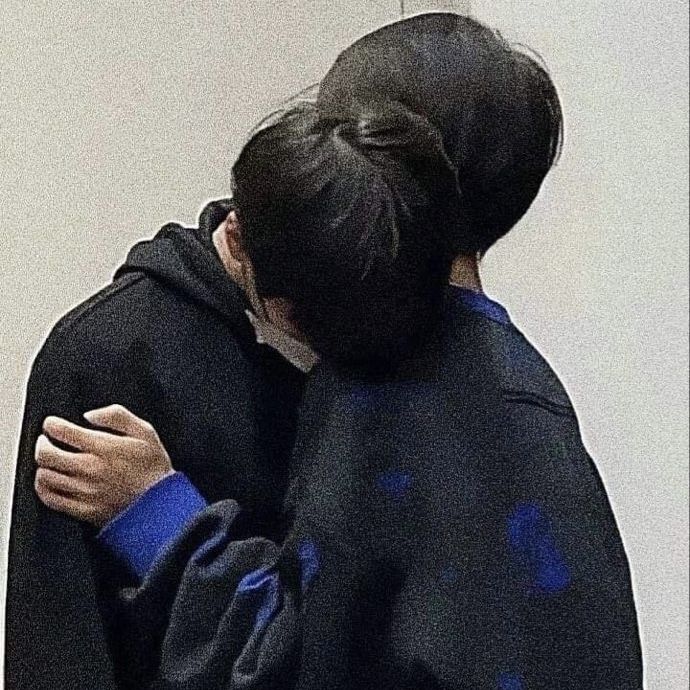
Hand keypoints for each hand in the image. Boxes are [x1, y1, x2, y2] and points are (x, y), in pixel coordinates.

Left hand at [35, 405, 173, 526]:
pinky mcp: (83, 510)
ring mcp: (84, 491)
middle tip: (45, 440)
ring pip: (45, 476)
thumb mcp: (145, 431)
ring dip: (43, 465)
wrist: (161, 504)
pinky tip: (48, 482)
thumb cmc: (154, 468)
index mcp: (104, 448)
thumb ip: (117, 416)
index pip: (63, 432)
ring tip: (49, 460)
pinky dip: (43, 488)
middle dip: (42, 443)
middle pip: (47, 455)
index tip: (52, 423)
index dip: (52, 424)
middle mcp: (90, 469)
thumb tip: (91, 415)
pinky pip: (51, 499)